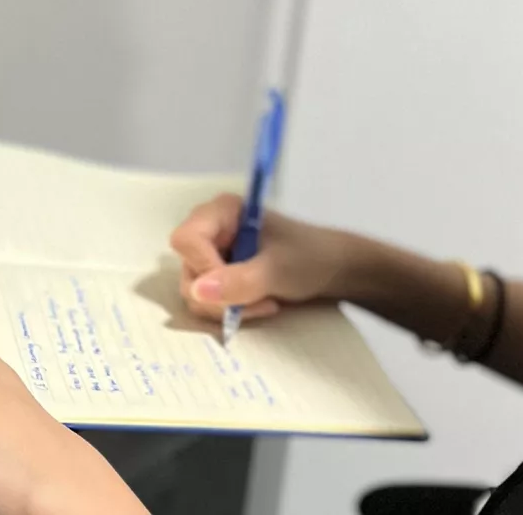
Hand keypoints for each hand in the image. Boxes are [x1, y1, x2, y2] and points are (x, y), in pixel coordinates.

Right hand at [170, 194, 355, 321]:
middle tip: (254, 301)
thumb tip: (195, 292)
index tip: (235, 287)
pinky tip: (260, 304)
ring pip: (195, 291)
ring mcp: (214, 254)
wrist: (335, 269)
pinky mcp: (220, 275)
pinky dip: (230, 309)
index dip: (204, 268)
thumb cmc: (311, 257)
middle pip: (188, 269)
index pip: (187, 240)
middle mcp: (211, 229)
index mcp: (222, 211)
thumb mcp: (277, 270)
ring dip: (227, 306)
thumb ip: (238, 281)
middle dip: (219, 295)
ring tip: (263, 303)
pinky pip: (207, 300)